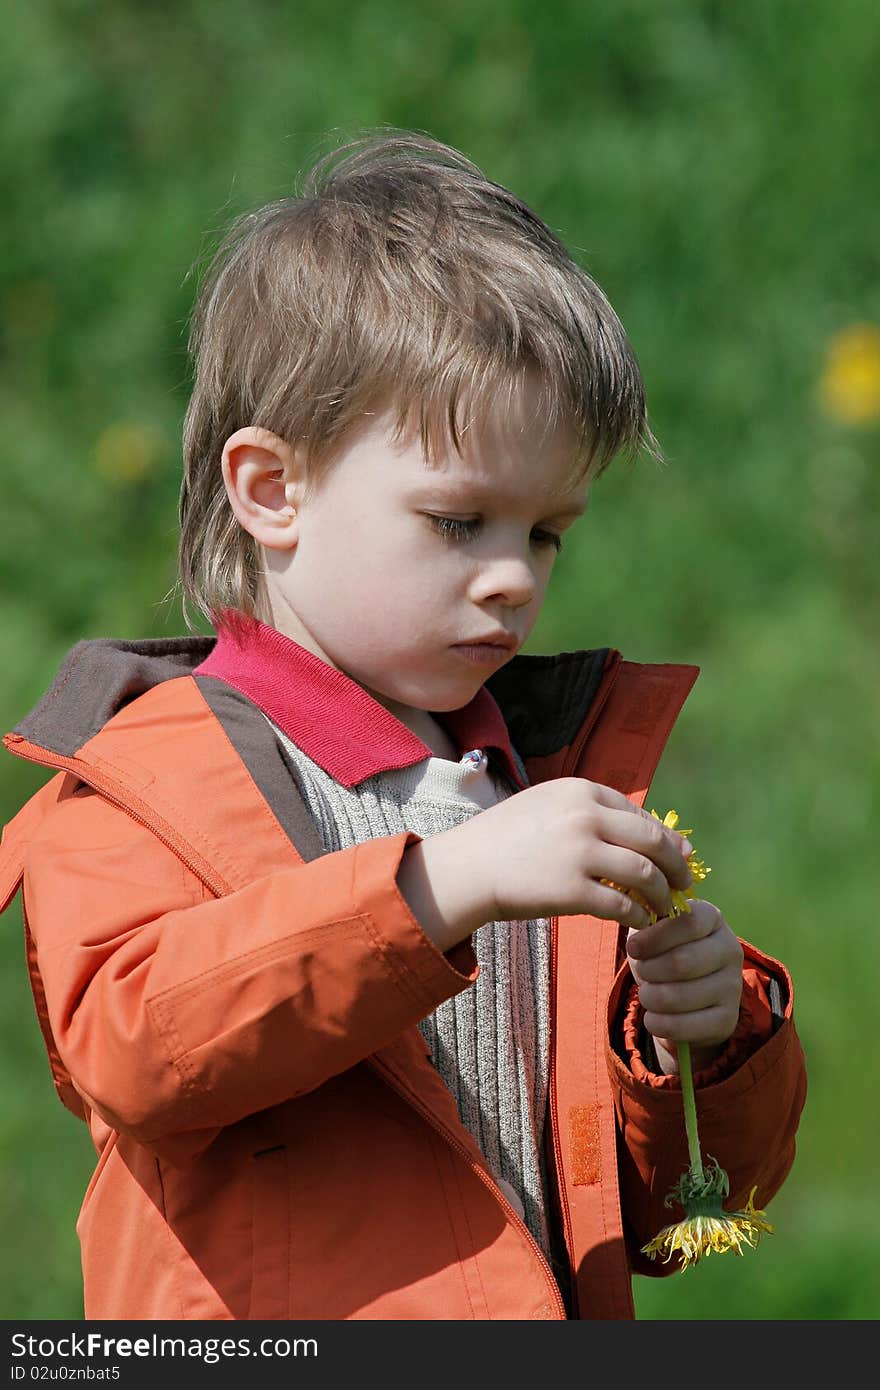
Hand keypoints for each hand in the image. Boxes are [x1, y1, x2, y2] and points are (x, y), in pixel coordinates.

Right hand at [478, 777, 692, 928]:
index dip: (665, 838)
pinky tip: (641, 922)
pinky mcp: (571, 890)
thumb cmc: (508, 838)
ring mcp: (579, 853)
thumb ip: (593, 812)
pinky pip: (623, 906)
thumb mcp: (549, 807)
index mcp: (581, 791)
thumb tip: (648, 829)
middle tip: (685, 884)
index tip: (677, 856)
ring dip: (663, 895)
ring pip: (645, 874)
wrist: (467, 867)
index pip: (640, 815)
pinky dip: (640, 916)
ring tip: (665, 908)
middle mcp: (584, 816)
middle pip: (652, 841)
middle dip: (676, 865)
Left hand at [626, 900, 743, 1072]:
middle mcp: (730, 949)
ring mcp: (733, 986)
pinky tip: (653, 1018)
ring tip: (646, 995)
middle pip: (683, 961)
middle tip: (641, 972)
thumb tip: (635, 915)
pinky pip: (686, 1026)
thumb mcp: (654, 930)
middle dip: (649, 970)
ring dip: (651, 998)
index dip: (655, 936)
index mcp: (712, 919)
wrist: (686, 997)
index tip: (633, 947)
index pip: (688, 922)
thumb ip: (644, 919)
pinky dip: (660, 1023)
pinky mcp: (728, 1019)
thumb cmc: (664, 952)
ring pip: (681, 996)